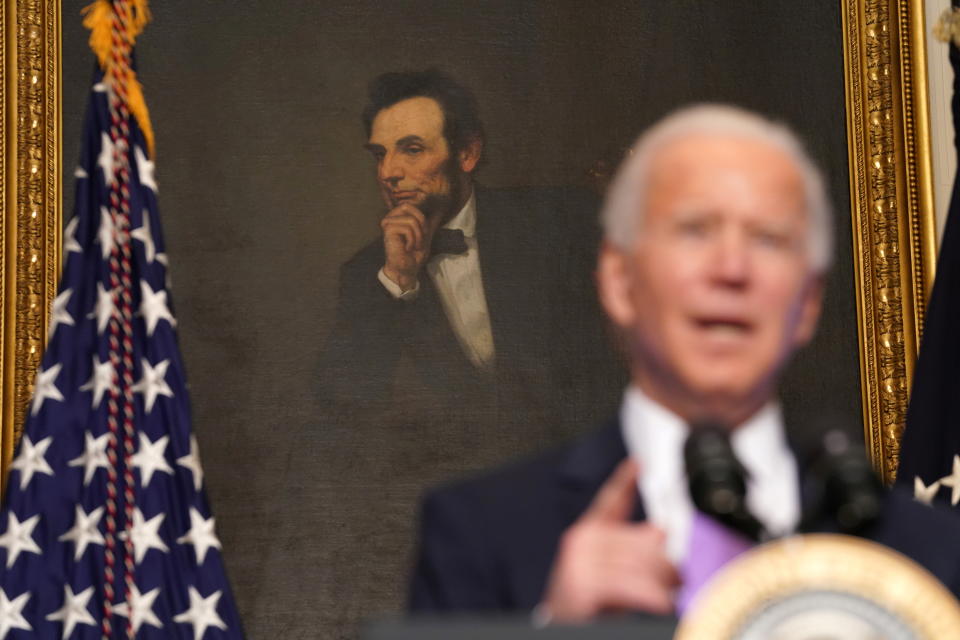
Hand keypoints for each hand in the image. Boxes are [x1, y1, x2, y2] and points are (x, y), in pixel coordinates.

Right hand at [380, 203, 439, 290]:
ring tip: (414, 246)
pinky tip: (407, 248)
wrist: (407, 269)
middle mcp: (391, 218)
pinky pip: (407, 229)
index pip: (411, 205)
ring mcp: (388, 223)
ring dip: (418, 236)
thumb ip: (430, 223)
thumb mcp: (425, 235)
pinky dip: (412, 240)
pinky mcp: (388, 230)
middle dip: (420, 224)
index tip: (422, 235)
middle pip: (409, 207)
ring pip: (411, 220)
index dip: (421, 218)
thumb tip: (440, 210)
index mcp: (398, 217)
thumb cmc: (414, 255)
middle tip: (419, 239)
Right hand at [540, 459, 678, 622]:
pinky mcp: (584, 586)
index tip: (638, 462)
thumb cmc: (587, 608)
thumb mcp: (609, 574)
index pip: (609, 502)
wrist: (561, 631)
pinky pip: (636, 586)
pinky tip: (659, 604)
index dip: (625, 480)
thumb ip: (630, 550)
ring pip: (645, 564)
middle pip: (646, 540)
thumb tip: (659, 531)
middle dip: (666, 565)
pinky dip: (654, 598)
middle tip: (675, 582)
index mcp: (586, 535)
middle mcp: (581, 541)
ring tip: (666, 599)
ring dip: (664, 586)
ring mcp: (580, 562)